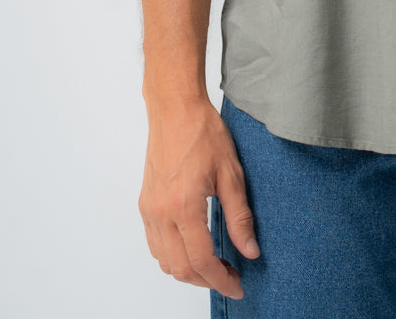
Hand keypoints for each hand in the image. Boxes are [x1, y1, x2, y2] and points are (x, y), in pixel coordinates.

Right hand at [139, 95, 259, 299]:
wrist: (175, 109)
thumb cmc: (203, 133)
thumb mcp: (232, 173)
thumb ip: (240, 216)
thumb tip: (250, 250)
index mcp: (184, 206)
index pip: (201, 261)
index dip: (221, 280)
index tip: (237, 285)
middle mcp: (161, 213)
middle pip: (181, 268)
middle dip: (207, 280)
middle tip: (231, 276)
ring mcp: (149, 210)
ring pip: (164, 262)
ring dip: (188, 271)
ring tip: (215, 264)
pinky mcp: (144, 205)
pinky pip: (155, 245)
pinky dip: (173, 257)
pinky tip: (193, 248)